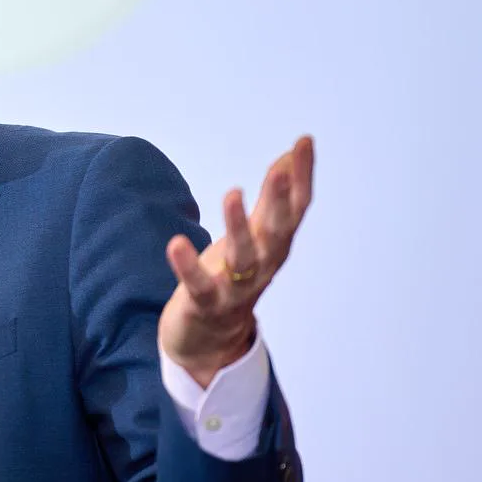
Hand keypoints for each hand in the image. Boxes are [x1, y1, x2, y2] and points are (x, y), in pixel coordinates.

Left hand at [159, 136, 314, 387]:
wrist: (211, 340)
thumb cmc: (233, 277)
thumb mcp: (256, 234)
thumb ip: (273, 198)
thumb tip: (291, 156)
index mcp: (275, 246)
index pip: (296, 208)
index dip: (302, 176)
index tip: (304, 141)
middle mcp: (263, 266)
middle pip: (277, 231)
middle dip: (280, 200)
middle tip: (282, 169)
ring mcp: (236, 288)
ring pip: (243, 257)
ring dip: (238, 226)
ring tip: (233, 193)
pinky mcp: (205, 304)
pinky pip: (199, 286)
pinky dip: (188, 266)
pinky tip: (176, 243)